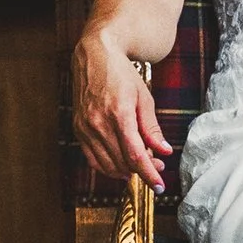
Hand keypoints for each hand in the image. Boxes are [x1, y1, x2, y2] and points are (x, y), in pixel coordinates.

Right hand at [72, 30, 169, 188]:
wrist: (94, 56)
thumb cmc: (121, 73)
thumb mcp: (144, 97)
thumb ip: (152, 127)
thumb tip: (164, 150)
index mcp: (119, 113)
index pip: (134, 154)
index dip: (148, 173)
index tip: (159, 185)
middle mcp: (99, 122)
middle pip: (122, 161)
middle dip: (142, 171)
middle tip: (157, 167)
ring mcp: (85, 127)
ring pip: (107, 164)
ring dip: (126, 171)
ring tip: (140, 167)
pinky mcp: (78, 129)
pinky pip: (92, 158)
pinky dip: (107, 167)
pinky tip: (121, 166)